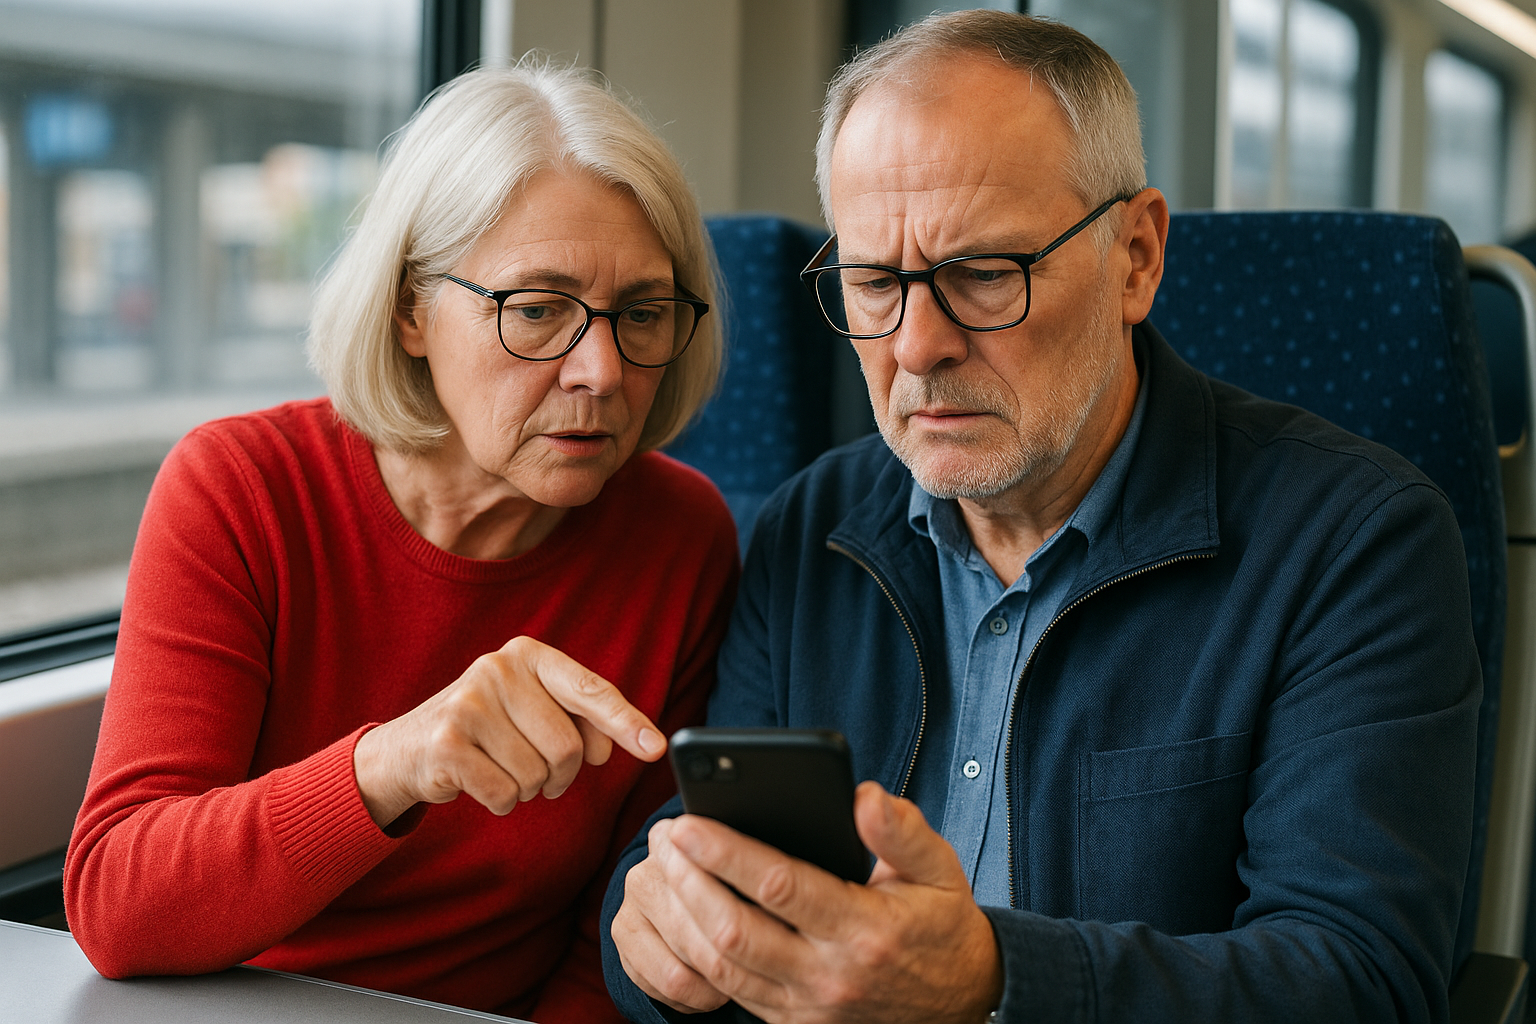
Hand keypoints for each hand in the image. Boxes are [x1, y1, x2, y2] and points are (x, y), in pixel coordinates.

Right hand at [352, 635, 665, 826]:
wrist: (408, 748)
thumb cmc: (488, 729)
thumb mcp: (533, 712)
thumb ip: (578, 721)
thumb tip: (610, 749)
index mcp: (528, 655)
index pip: (590, 690)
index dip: (626, 722)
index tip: (657, 748)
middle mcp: (498, 669)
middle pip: (568, 747)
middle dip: (560, 774)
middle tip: (536, 771)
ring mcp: (468, 704)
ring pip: (537, 774)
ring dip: (527, 788)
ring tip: (500, 769)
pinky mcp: (446, 743)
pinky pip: (505, 794)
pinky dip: (501, 802)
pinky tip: (479, 782)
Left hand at [614, 781, 1003, 1022]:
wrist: (961, 1003)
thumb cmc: (942, 925)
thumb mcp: (939, 870)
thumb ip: (902, 831)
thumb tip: (862, 795)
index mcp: (865, 931)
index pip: (781, 887)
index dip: (728, 854)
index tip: (690, 822)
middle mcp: (830, 975)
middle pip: (735, 932)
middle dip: (690, 882)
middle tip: (664, 839)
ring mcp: (807, 1007)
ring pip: (721, 967)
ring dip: (683, 916)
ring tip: (666, 867)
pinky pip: (729, 992)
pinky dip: (697, 952)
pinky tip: (683, 911)